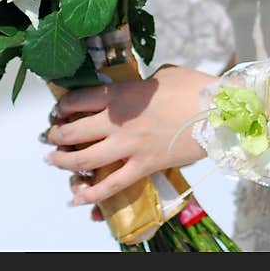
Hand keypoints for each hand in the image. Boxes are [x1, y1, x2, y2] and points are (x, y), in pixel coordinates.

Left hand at [44, 65, 215, 206]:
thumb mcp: (161, 74)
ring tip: (54, 161)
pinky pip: (112, 185)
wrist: (218, 112)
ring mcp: (130, 146)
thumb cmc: (193, 87)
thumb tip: (137, 89)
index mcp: (121, 94)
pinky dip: (92, 194)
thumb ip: (141, 84)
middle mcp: (118, 122)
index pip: (78, 100)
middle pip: (74, 132)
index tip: (58, 111)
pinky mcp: (144, 166)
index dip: (62, 107)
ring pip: (84, 160)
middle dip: (56, 136)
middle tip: (51, 137)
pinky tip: (78, 196)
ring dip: (63, 162)